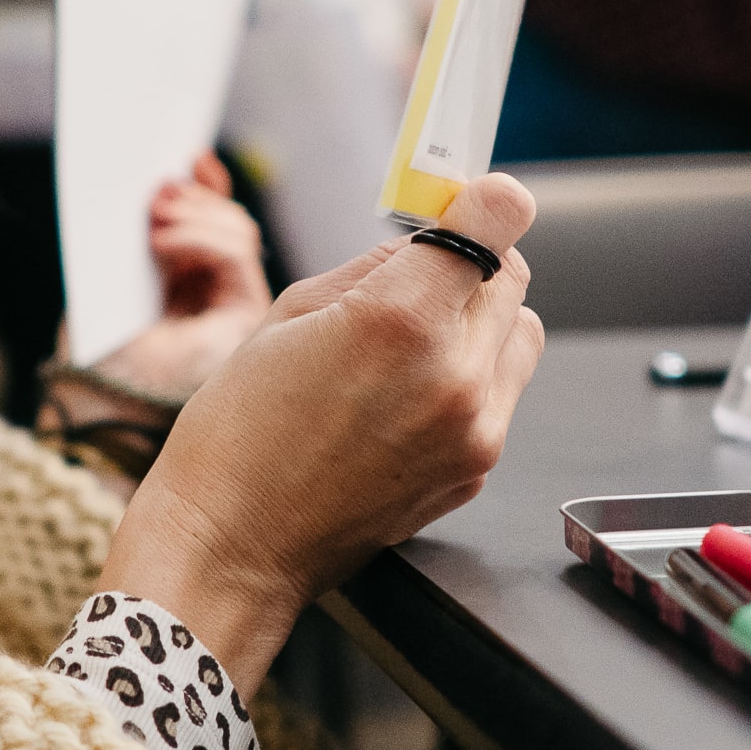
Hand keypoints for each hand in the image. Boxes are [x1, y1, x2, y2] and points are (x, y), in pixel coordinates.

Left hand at [91, 153, 272, 401]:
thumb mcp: (111, 282)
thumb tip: (169, 184)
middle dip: (196, 198)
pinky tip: (164, 245)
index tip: (188, 156)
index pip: (214, 228)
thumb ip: (146, 241)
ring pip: (240, 236)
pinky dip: (201, 239)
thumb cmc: (93, 367)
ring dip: (195, 216)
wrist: (94, 424)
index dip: (207, 189)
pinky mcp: (245, 325)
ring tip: (152, 225)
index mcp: (186, 293)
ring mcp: (236, 314)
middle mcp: (217, 303)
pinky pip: (237, 260)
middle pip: (232, 226)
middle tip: (156, 192)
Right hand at [94, 172, 547, 697]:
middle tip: (416, 278)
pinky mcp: (475, 471)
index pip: (494, 226)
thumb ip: (372, 267)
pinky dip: (467, 380)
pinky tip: (402, 400)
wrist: (232, 548)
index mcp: (400, 323)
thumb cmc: (239, 432)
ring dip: (478, 323)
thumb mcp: (286, 314)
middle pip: (511, 278)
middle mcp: (454, 377)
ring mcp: (474, 432)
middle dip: (469, 265)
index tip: (472, 201)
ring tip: (410, 346)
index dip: (485, 203)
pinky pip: (499, 396)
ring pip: (518, 336)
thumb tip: (427, 240)